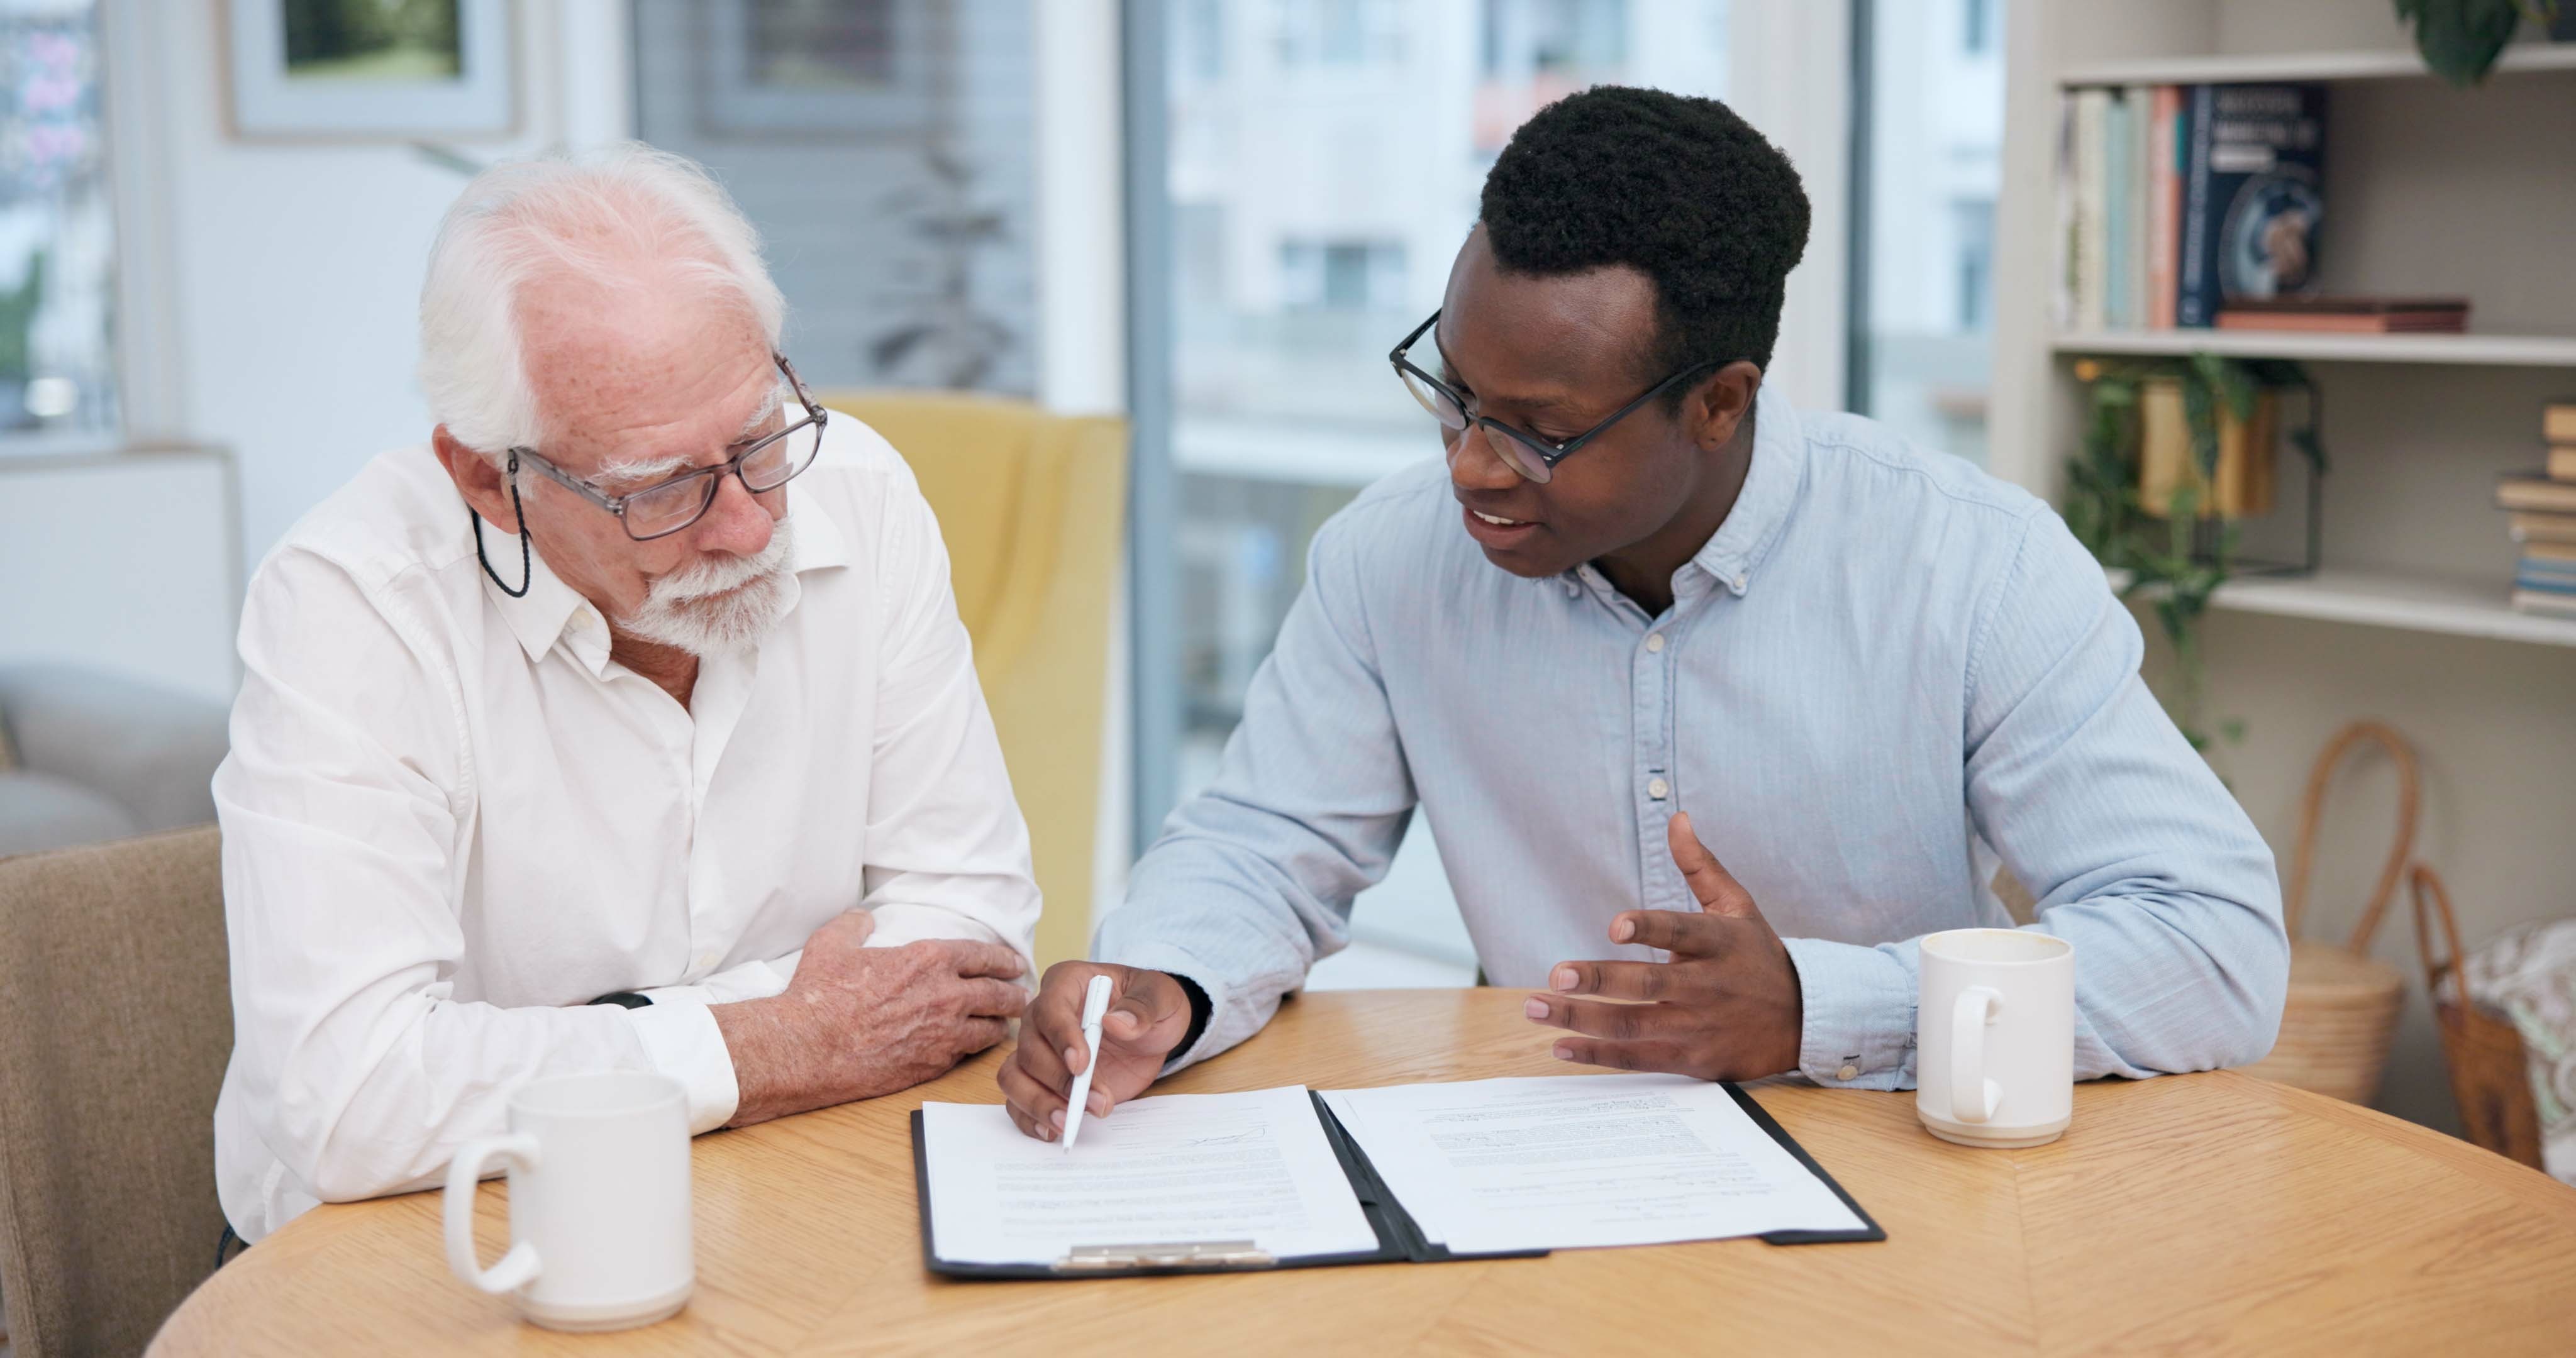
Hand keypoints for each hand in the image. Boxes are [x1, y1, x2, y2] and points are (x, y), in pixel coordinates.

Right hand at [715, 911, 1028, 1125]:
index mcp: (928, 960)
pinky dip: (975, 1051)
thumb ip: (854, 924)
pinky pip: (966, 1056)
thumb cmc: (820, 996)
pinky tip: (974, 1049)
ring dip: (1001, 1026)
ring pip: (991, 1030)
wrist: (808, 1048)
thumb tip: (863, 917)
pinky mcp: (933, 1065)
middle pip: (999, 995)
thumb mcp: (832, 944)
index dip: (1003, 960)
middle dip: (1014, 995)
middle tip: (1022, 997)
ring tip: (1006, 1025)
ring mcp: (943, 1034)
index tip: (1015, 964)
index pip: (983, 955)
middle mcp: (945, 996)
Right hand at [998, 962, 1193, 1141]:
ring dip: (1038, 1102)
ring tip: (1068, 1123)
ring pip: (1014, 1075)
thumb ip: (1142, 1007)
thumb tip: (1116, 1023)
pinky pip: (1019, 1100)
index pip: (1050, 1007)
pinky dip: (1030, 1117)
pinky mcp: (1042, 1080)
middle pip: (1029, 1048)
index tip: (1081, 1065)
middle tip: (1096, 1102)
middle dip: (1059, 1081)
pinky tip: (1052, 1131)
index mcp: (1068, 983)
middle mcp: (1043, 1015)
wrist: (1152, 1033)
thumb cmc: (1152, 1006)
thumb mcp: (1161, 997)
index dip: (1061, 1037)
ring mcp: (1039, 1050)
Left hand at [1522, 812, 1803, 1080]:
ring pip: (1634, 1025)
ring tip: (1537, 1008)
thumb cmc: (1758, 956)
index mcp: (1719, 941)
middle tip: (1557, 974)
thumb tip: (1677, 818)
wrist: (1801, 1020)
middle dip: (1600, 979)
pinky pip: (1638, 1058)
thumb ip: (1700, 866)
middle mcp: (1708, 985)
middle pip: (1649, 984)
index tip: (1614, 926)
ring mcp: (1698, 1026)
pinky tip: (1561, 1046)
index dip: (1648, 928)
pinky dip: (1598, 1055)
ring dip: (1582, 1019)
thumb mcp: (1739, 906)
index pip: (1681, 931)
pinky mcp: (1692, 1059)